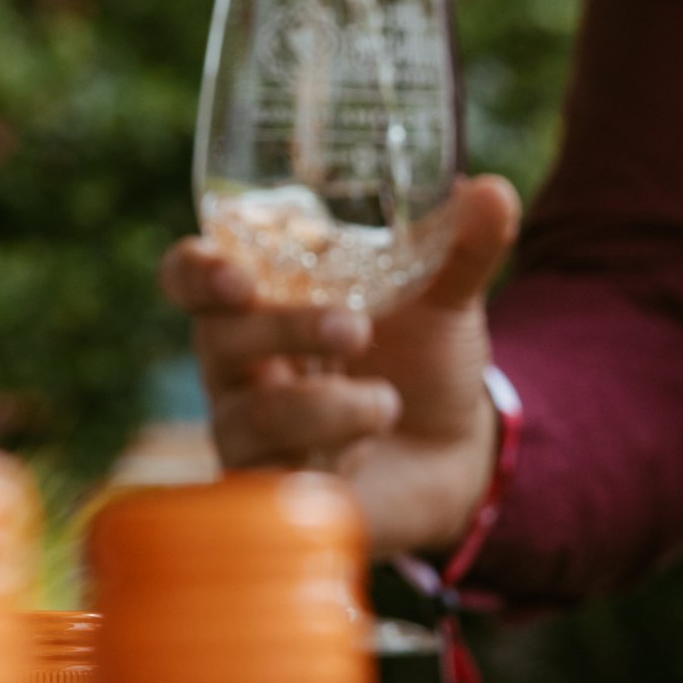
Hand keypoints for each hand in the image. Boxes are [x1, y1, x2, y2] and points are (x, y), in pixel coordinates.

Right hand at [159, 174, 520, 558]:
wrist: (457, 455)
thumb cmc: (423, 362)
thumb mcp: (446, 301)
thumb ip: (462, 247)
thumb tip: (492, 191)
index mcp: (263, 301)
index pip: (190, 276)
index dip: (196, 272)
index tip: (237, 277)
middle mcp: (241, 365)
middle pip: (216, 338)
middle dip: (283, 329)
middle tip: (355, 328)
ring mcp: (251, 431)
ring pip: (248, 418)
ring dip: (319, 405)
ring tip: (386, 402)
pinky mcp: (274, 491)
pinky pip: (276, 480)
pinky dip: (330, 458)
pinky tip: (368, 448)